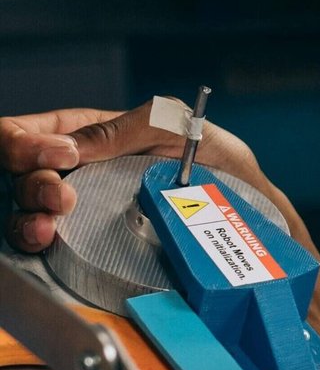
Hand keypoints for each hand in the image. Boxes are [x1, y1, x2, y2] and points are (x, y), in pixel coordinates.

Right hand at [2, 101, 262, 252]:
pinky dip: (36, 241)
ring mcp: (77, 208)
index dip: (24, 143)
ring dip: (27, 217)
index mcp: (84, 133)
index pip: (24, 132)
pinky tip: (51, 241)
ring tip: (50, 226)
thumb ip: (123, 128)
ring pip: (22, 211)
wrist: (247, 204)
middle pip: (16, 173)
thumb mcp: (174, 126)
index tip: (61, 157)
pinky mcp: (90, 241)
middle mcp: (71, 170)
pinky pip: (44, 243)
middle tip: (64, 198)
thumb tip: (70, 147)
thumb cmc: (213, 157)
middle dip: (31, 183)